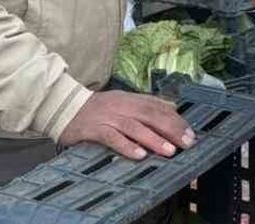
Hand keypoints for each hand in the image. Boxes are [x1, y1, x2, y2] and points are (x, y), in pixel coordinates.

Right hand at [59, 90, 194, 159]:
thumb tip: (173, 107)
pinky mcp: (94, 130)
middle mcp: (122, 106)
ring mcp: (108, 117)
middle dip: (171, 129)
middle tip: (186, 143)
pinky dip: (127, 146)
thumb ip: (147, 104)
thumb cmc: (99, 108)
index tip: (190, 133)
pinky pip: (112, 138)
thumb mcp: (124, 101)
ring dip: (153, 139)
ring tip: (169, 151)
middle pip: (150, 115)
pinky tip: (139, 155)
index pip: (158, 107)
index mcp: (131, 99)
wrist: (64, 106)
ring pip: (134, 127)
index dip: (176, 120)